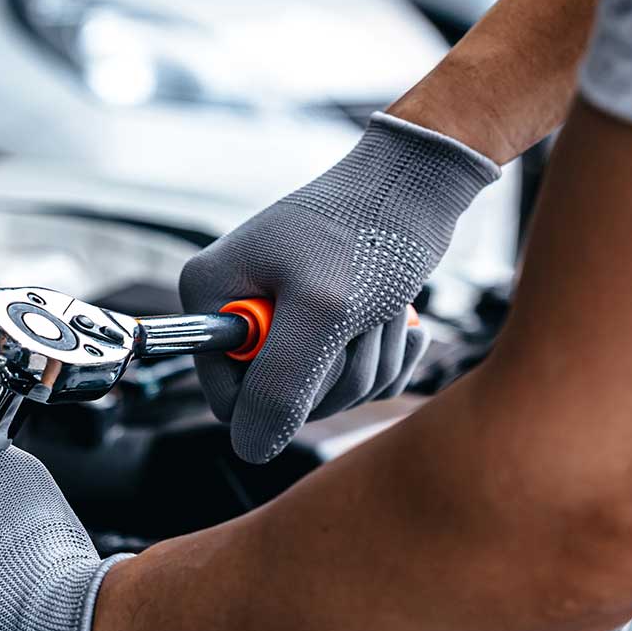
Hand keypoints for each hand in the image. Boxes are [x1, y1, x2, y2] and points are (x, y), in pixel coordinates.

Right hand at [179, 112, 499, 463]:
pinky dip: (385, 357)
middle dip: (336, 372)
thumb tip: (249, 449)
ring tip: (380, 309)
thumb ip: (279, 387)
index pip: (227, 398)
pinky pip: (353, 378)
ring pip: (324, 393)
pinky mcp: (324, 324)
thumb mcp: (323, 313)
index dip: (279, 394)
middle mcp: (237, 307)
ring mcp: (281, 318)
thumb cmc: (370, 229)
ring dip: (368, 361)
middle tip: (359, 319)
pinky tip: (395, 319)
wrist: (420, 181)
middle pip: (278, 400)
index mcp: (212, 295)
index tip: (318, 347)